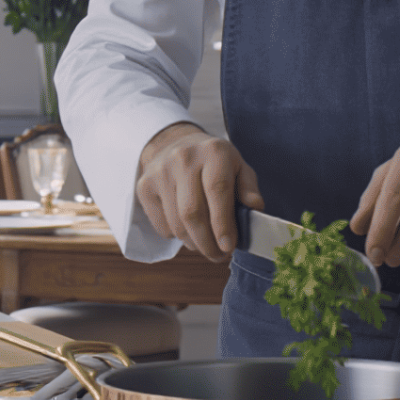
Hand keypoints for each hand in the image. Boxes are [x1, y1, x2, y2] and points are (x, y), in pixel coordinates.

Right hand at [135, 123, 260, 260]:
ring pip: (176, 224)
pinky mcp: (144, 187)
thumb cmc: (213, 162)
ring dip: (194, 243)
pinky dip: (177, 236)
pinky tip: (187, 229)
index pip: (217, 190)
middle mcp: (183, 158)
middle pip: (192, 213)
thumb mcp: (238, 167)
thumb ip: (248, 188)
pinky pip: (162, 226)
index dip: (223, 223)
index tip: (228, 246)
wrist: (174, 144)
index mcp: (213, 152)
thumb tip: (255, 209)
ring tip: (206, 244)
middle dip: (207, 242)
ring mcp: (160, 172)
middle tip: (219, 255)